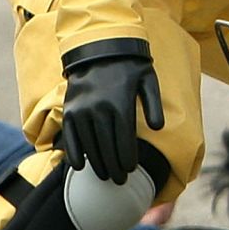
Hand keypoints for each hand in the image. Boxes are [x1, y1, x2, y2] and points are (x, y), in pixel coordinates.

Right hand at [59, 40, 164, 180]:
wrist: (98, 48)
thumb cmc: (129, 66)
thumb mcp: (148, 80)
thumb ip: (153, 105)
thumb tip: (159, 129)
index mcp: (120, 105)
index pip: (124, 141)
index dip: (128, 159)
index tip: (132, 170)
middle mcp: (98, 109)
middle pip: (106, 147)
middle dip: (114, 167)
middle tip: (120, 182)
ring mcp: (81, 110)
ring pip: (89, 145)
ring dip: (97, 164)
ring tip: (105, 177)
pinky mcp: (68, 109)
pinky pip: (70, 136)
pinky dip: (74, 153)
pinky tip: (80, 167)